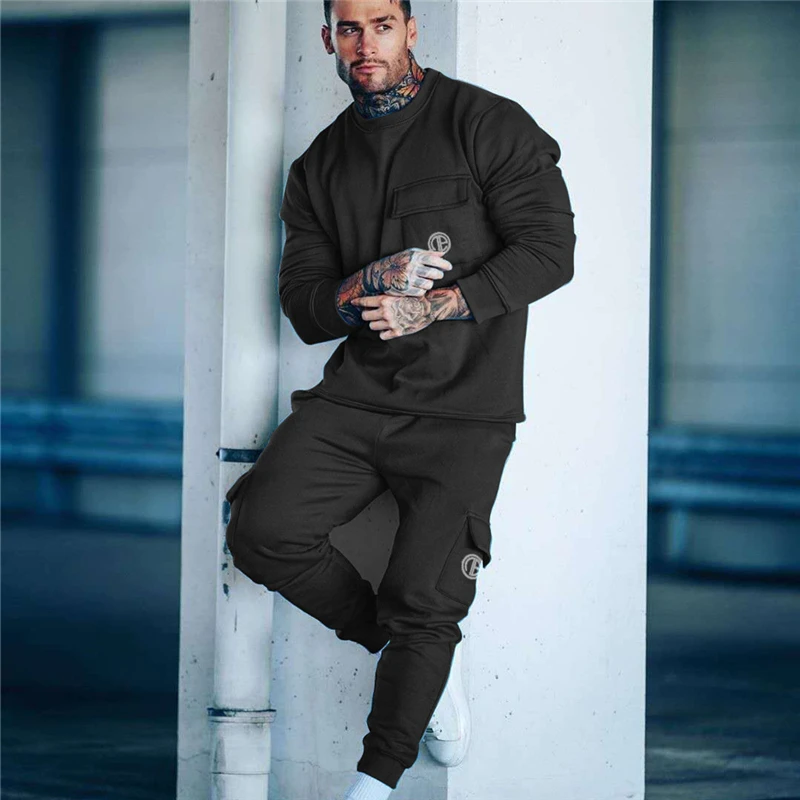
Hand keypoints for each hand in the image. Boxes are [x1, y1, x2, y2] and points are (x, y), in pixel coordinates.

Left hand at [336, 249, 451, 326]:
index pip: (364, 302)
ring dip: (375, 324)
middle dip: (366, 315)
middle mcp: (385, 312)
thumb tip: (376, 283)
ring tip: (380, 321)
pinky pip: (382, 336)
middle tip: (370, 313)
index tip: (353, 302)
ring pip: (372, 326)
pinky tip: (387, 328)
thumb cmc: (415, 296)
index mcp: (385, 300)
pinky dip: (384, 333)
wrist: (429, 307)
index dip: (357, 302)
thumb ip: (387, 291)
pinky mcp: (397, 332)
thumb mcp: (400, 290)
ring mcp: (391, 323)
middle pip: (365, 316)